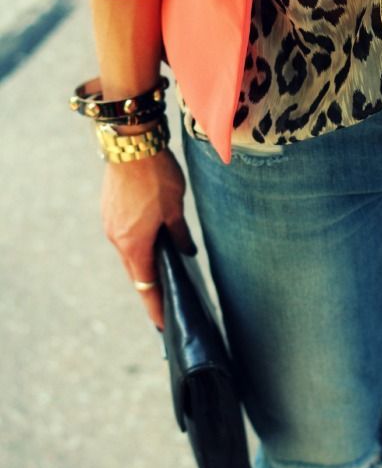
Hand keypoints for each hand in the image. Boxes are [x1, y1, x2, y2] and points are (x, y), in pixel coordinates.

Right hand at [101, 148, 195, 328]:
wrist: (130, 142)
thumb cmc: (156, 175)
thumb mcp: (175, 207)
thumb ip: (179, 233)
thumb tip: (186, 251)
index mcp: (134, 244)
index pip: (146, 286)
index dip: (156, 307)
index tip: (163, 326)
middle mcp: (117, 239)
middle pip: (135, 274)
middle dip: (150, 291)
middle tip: (166, 308)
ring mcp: (110, 225)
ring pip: (129, 255)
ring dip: (143, 267)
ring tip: (161, 279)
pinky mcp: (109, 212)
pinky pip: (124, 238)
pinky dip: (137, 247)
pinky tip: (151, 246)